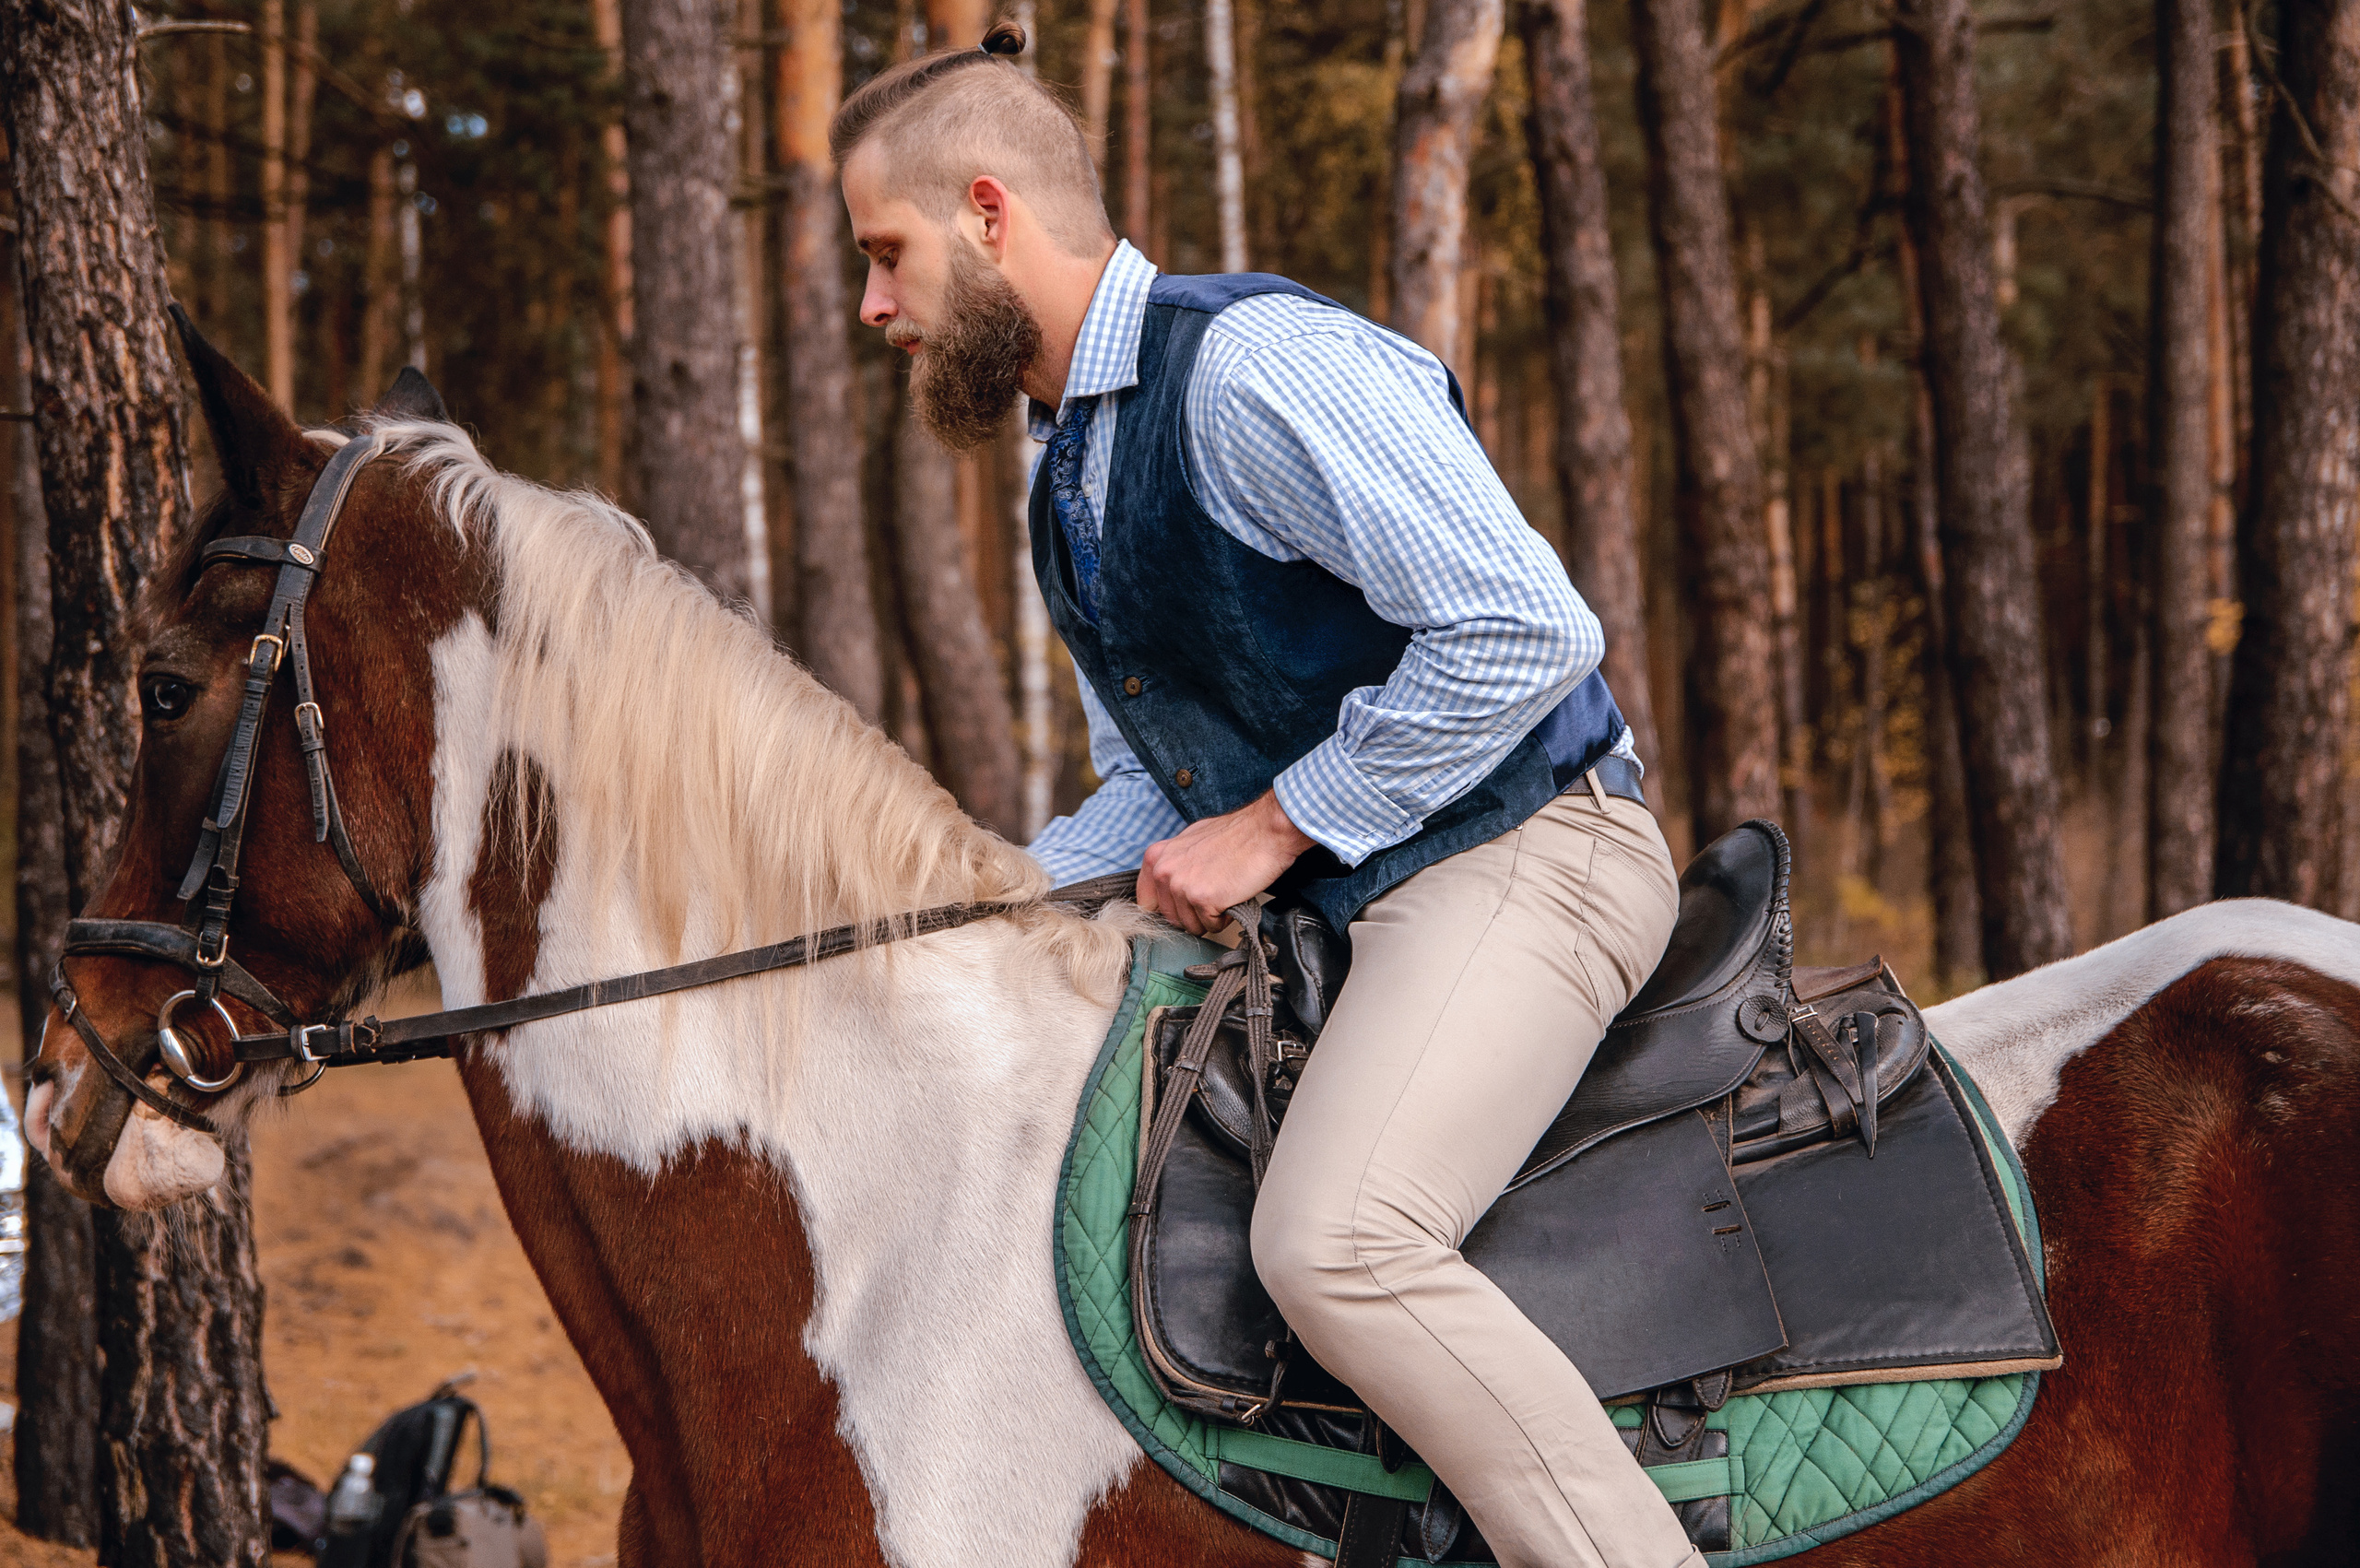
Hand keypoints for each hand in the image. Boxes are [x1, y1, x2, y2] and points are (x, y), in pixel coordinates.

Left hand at [1137, 791, 1315, 935]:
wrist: (1264, 831)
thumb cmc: (1235, 834)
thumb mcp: (1190, 841)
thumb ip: (1173, 864)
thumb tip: (1168, 885)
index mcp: (1156, 858)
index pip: (1146, 903)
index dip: (1169, 908)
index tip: (1183, 906)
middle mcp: (1163, 872)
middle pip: (1171, 918)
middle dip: (1193, 913)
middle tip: (1213, 895)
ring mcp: (1182, 887)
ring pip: (1191, 926)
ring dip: (1210, 916)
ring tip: (1224, 892)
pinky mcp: (1203, 900)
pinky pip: (1211, 926)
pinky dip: (1225, 917)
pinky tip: (1232, 896)